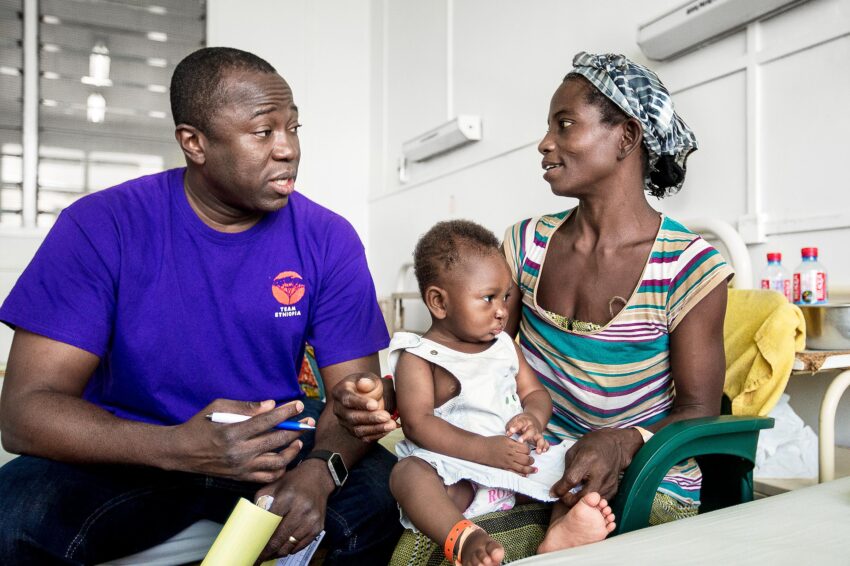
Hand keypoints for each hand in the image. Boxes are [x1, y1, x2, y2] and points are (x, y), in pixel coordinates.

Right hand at [171, 399, 307, 482]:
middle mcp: (239, 451)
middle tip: (307, 422)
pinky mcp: (240, 477)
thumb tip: (271, 405)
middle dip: (296, 429)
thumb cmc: (200, 424)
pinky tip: (285, 458)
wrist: (182, 452)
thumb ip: (246, 407)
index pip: (267, 420)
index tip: (299, 405)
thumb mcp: (218, 407)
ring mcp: (241, 467)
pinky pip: (267, 477)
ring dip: (292, 451)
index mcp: (233, 432)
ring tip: (298, 441)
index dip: (286, 412)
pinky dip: (280, 469)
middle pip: (276, 440)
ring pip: (277, 462)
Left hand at [255, 460, 332, 559]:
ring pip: (290, 545)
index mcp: (288, 497)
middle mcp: (302, 509)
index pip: (270, 525)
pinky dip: (291, 549)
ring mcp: (312, 520)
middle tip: (259, 558)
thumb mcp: (274, 485)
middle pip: (280, 539)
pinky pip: (301, 545)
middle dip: (268, 552)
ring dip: (278, 553)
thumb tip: (251, 521)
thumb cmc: (294, 482)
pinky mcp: (318, 526)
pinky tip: (283, 548)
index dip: (261, 540)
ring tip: (270, 554)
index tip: (253, 550)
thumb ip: (261, 502)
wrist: (319, 478)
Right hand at [331, 373, 396, 441]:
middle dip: (370, 418)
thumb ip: (367, 380)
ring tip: (391, 424)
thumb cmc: (367, 384)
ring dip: (376, 428)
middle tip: (386, 416)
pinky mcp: (353, 431)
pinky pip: (363, 437)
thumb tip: (364, 384)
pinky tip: (388, 429)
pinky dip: (377, 434)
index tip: (375, 404)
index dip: (361, 403)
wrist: (365, 394)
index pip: (348, 399)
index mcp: (340, 392)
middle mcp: (339, 409)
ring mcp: (345, 422)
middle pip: (352, 417)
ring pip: (357, 430)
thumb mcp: (368, 377)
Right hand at [478, 435, 535, 475]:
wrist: (482, 449)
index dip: (528, 450)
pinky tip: (526, 475)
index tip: (527, 450)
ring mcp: (508, 462)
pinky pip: (515, 473)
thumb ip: (514, 442)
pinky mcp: (504, 468)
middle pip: (526, 459)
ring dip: (530, 469)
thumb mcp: (505, 438)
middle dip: (531, 460)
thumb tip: (522, 446)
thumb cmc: (492, 442)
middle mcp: (511, 454)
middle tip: (531, 460)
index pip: (526, 449)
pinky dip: (521, 475)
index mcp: (511, 445)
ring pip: (523, 468)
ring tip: (534, 469)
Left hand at [506, 412, 548, 453]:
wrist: (532, 420)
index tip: (511, 431)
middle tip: (520, 441)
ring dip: (539, 445)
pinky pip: (545, 442)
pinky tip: (544, 451)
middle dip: (526, 436)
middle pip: (531, 431)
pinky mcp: (541, 439)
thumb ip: (510, 426)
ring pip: (540, 438)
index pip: (520, 423)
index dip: (515, 427)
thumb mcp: (514, 421)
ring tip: (538, 451)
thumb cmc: (521, 422)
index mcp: (525, 421)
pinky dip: (545, 446)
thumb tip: (508, 433)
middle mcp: (532, 427)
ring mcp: (537, 433)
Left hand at [550, 428, 642, 505]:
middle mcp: (600, 472)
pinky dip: (590, 501)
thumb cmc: (591, 445)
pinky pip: (598, 502)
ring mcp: (608, 482)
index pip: (572, 480)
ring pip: (592, 502)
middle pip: (584, 496)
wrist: (615, 446)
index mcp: (588, 459)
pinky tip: (585, 494)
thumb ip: (566, 470)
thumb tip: (558, 489)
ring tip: (574, 495)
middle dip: (570, 500)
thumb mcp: (574, 451)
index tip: (553, 493)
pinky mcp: (613, 489)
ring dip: (580, 502)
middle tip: (564, 497)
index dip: (561, 489)